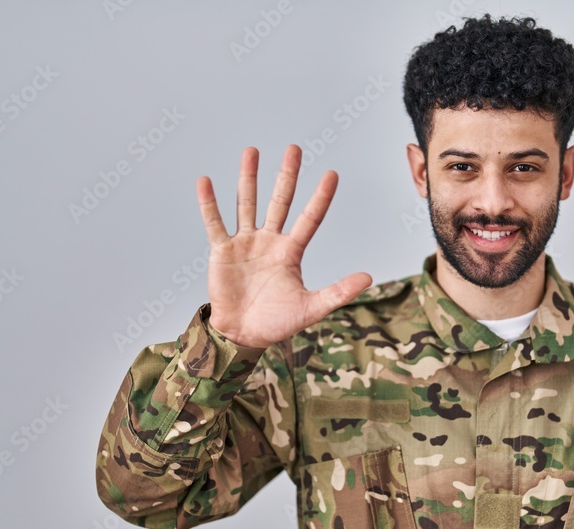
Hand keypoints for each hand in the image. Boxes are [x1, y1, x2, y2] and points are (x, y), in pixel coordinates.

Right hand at [198, 145, 371, 347]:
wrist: (243, 335)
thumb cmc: (277, 322)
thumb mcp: (311, 308)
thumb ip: (338, 292)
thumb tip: (368, 277)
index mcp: (291, 252)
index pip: (310, 218)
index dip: (320, 198)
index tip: (332, 174)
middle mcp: (269, 241)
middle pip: (280, 201)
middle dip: (287, 176)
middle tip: (294, 149)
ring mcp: (245, 243)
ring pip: (247, 204)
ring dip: (249, 178)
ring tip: (252, 150)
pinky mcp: (222, 251)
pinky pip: (215, 223)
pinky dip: (209, 204)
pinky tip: (205, 182)